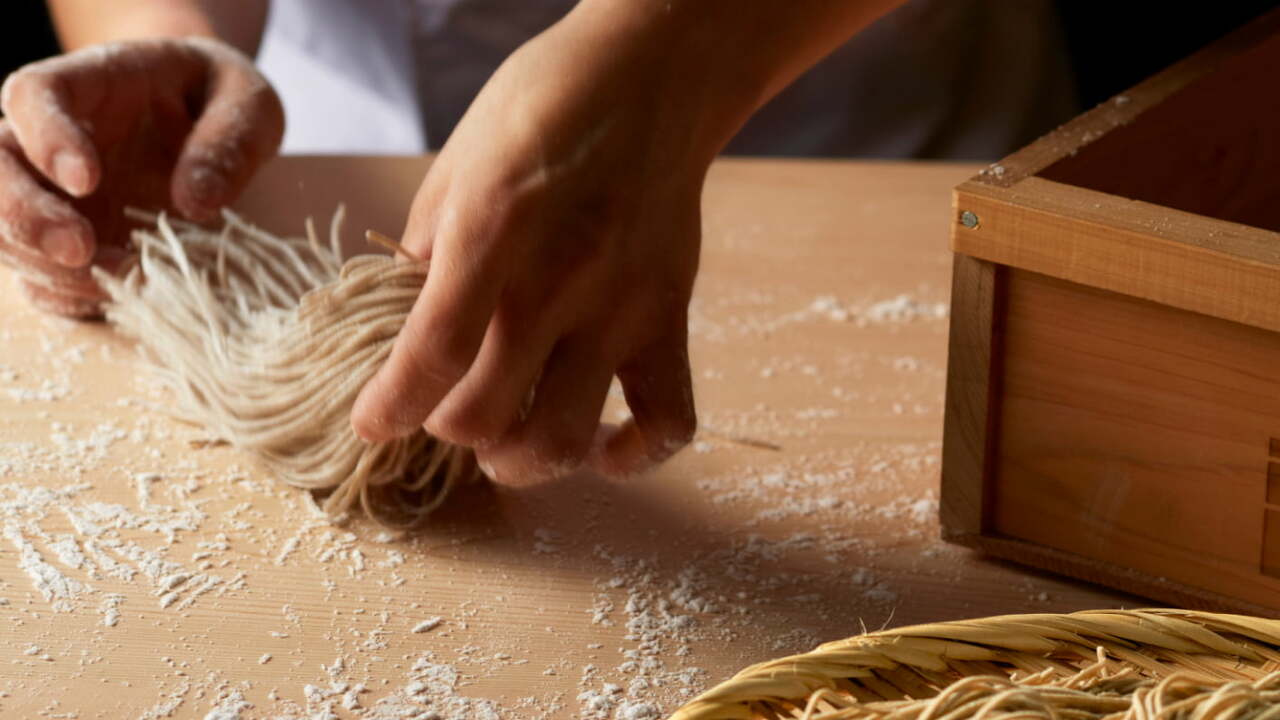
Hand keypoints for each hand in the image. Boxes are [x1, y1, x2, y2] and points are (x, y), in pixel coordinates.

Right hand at [0, 37, 282, 315]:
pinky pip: (40, 275)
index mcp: (88, 83)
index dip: (47, 138)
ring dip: (49, 266)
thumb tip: (197, 201)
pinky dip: (67, 295)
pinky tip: (114, 299)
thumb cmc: (222, 99)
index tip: (86, 178)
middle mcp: (48, 137)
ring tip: (121, 279)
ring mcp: (50, 193)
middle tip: (80, 249)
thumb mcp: (248, 104)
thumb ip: (229, 141)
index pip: (35, 96)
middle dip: (24, 215)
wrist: (212, 119)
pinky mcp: (65, 241)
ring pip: (5, 230)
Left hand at [349, 10, 728, 483]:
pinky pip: (669, 420)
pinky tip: (600, 446)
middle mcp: (561, 279)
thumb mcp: (457, 164)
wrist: (653, 77)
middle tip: (443, 413)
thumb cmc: (542, 108)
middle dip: (447, 431)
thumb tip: (403, 328)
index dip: (388, 409)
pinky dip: (633, 455)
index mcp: (495, 228)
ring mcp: (624, 306)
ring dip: (521, 460)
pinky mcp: (671, 318)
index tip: (372, 424)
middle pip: (487, 414)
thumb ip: (428, 253)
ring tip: (506, 445)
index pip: (431, 354)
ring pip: (566, 436)